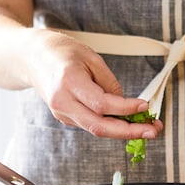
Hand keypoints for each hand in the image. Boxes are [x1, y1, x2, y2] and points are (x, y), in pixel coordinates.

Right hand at [25, 29, 163, 139]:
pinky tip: (127, 122)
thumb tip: (124, 104)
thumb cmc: (61, 52)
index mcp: (69, 81)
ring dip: (123, 131)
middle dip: (128, 132)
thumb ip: (108, 82)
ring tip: (147, 127)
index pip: (101, 104)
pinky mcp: (64, 117)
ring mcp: (61, 112)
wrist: (31, 58)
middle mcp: (62, 101)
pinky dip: (110, 125)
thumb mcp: (90, 57)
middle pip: (98, 126)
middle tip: (153, 131)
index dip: (125, 108)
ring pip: (95, 129)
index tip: (145, 106)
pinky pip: (91, 124)